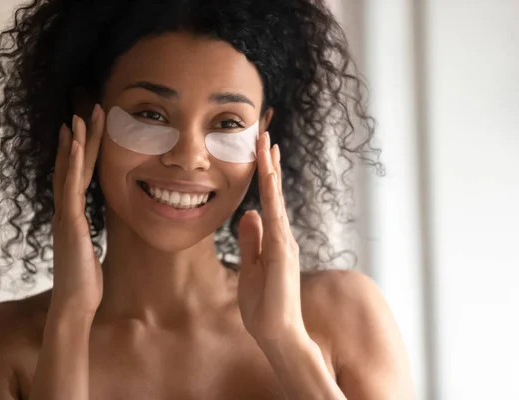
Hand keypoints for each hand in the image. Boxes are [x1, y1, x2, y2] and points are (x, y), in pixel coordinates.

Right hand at [51, 104, 104, 317]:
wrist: (74, 305)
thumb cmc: (84, 283)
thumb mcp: (89, 253)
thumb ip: (89, 239)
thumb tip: (93, 234)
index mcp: (71, 217)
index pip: (74, 178)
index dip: (76, 154)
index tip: (80, 131)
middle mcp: (65, 212)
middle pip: (70, 168)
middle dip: (78, 139)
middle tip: (83, 112)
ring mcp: (66, 216)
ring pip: (69, 172)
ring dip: (75, 143)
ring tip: (79, 117)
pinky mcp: (70, 223)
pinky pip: (72, 187)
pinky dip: (72, 164)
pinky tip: (76, 144)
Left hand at [237, 131, 305, 343]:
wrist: (277, 335)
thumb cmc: (264, 307)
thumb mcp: (250, 268)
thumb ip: (251, 242)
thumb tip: (249, 214)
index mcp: (274, 240)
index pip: (267, 200)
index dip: (264, 175)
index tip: (260, 150)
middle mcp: (282, 237)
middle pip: (273, 193)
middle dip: (268, 163)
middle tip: (264, 133)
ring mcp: (284, 243)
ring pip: (275, 199)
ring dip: (270, 170)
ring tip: (266, 143)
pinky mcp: (281, 253)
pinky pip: (275, 217)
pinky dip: (272, 194)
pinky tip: (269, 175)